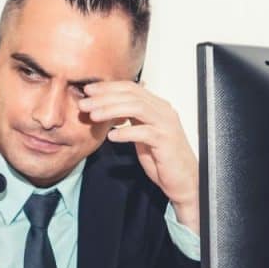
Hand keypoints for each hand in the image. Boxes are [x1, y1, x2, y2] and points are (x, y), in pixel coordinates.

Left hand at [80, 81, 199, 233]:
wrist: (183, 180)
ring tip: (94, 117)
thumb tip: (107, 108)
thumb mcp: (142, 133)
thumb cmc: (162, 158)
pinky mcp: (166, 141)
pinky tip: (112, 137)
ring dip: (112, 110)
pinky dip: (126, 133)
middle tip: (85, 103)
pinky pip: (144, 132)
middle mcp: (163, 111)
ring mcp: (166, 125)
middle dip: (105, 97)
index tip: (89, 91)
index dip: (108, 87)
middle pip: (131, 95)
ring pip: (137, 108)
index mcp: (157, 106)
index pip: (131, 88)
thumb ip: (130, 119)